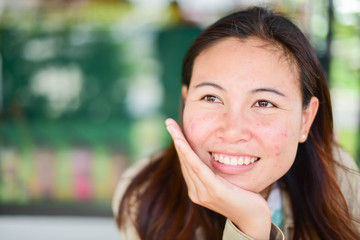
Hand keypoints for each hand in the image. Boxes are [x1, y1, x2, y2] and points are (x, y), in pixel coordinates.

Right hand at [165, 118, 270, 238]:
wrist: (254, 219)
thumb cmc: (243, 198)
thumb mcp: (225, 183)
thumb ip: (215, 173)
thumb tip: (213, 157)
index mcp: (198, 190)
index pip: (187, 163)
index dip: (180, 145)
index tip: (174, 128)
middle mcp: (196, 192)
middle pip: (184, 160)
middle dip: (176, 139)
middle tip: (169, 122)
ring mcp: (203, 193)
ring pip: (188, 162)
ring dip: (180, 143)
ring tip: (173, 127)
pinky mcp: (213, 191)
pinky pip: (198, 168)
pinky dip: (188, 154)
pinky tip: (181, 143)